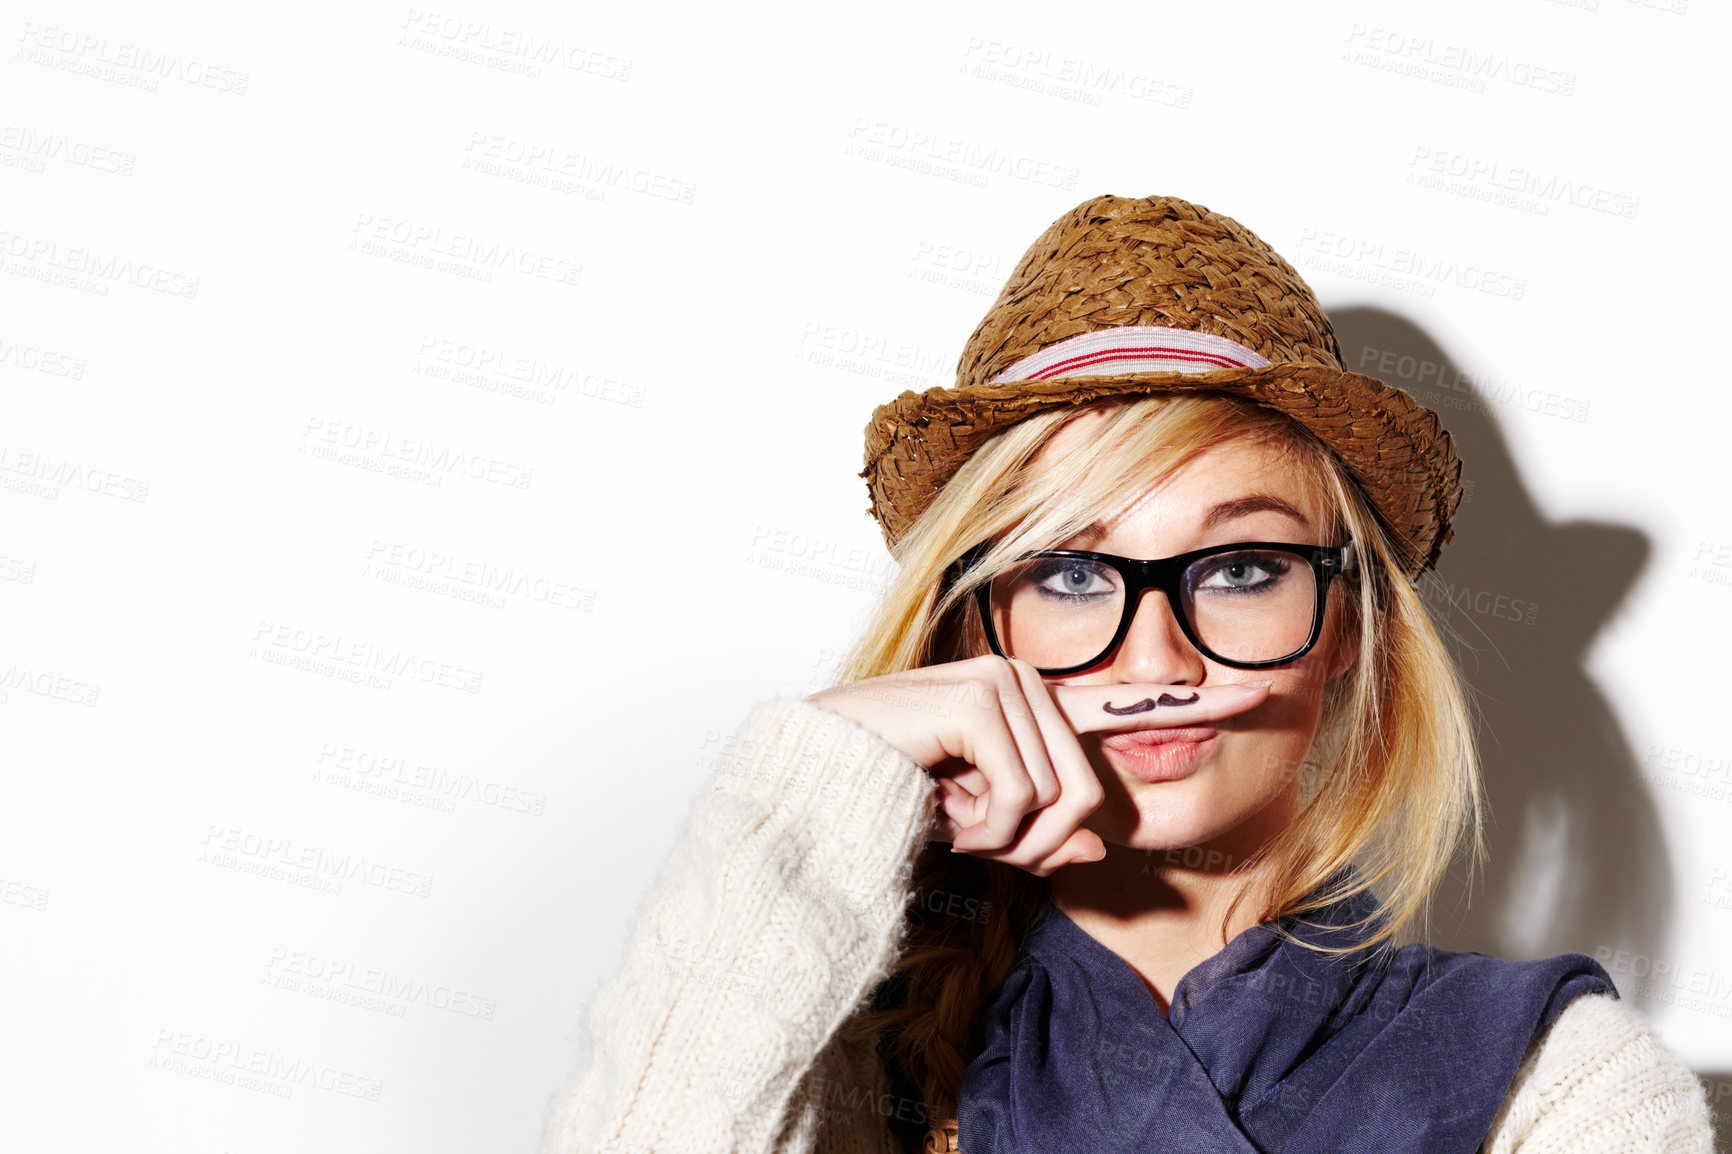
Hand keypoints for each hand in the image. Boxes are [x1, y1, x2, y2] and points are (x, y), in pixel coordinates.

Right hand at [806, 656, 1270, 876]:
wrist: (817, 791)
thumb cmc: (889, 802)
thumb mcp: (983, 832)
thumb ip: (1044, 835)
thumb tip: (1095, 843)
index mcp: (1034, 707)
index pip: (1128, 706)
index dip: (1198, 703)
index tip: (1263, 696)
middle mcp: (1025, 682)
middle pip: (1089, 796)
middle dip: (1030, 843)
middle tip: (967, 833)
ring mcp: (1002, 682)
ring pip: (1059, 802)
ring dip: (995, 836)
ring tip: (940, 811)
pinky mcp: (978, 698)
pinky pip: (1020, 797)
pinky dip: (977, 827)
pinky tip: (933, 801)